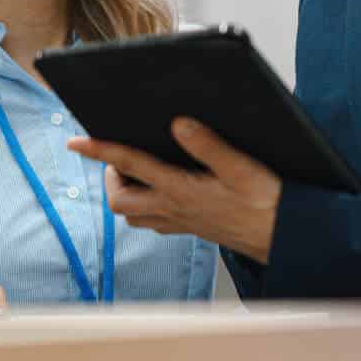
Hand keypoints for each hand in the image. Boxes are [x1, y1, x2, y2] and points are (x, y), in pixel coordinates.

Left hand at [67, 118, 281, 263]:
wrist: (283, 236)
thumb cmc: (266, 202)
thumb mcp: (241, 167)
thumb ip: (208, 145)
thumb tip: (178, 123)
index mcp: (180, 189)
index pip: (130, 165)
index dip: (100, 151)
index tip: (77, 141)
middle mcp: (173, 209)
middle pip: (119, 200)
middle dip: (110, 176)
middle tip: (120, 154)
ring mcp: (180, 222)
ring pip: (133, 215)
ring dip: (125, 192)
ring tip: (136, 168)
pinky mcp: (190, 227)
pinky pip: (152, 222)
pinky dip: (144, 205)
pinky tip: (160, 189)